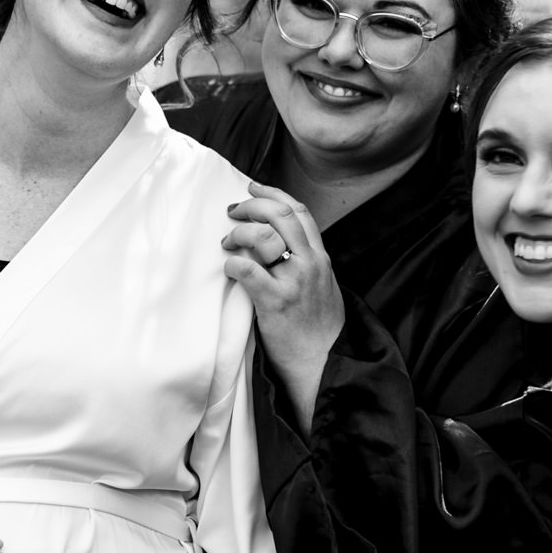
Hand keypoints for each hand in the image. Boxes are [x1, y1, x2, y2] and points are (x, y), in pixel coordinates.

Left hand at [221, 182, 343, 429]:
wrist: (324, 364)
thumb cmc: (319, 330)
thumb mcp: (323, 287)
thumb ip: (307, 264)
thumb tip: (280, 245)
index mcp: (320, 258)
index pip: (299, 212)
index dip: (274, 194)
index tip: (253, 188)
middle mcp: (310, 264)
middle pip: (281, 215)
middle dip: (252, 206)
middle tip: (233, 211)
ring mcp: (294, 282)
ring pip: (265, 237)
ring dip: (240, 233)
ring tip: (227, 243)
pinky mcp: (276, 303)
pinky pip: (248, 271)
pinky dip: (233, 264)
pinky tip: (228, 268)